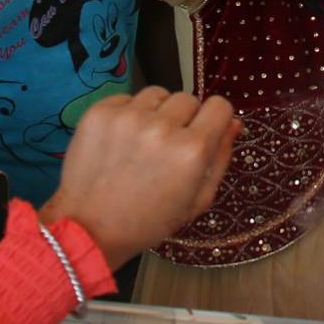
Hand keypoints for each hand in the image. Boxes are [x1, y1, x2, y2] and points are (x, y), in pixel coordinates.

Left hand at [40, 88, 239, 268]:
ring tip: (142, 142)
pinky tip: (121, 141)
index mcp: (192, 150)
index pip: (219, 106)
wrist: (89, 229)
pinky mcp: (100, 113)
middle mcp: (162, 127)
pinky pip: (127, 98)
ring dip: (156, 112)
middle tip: (167, 147)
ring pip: (158, 94)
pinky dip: (128, 114)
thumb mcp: (198, 200)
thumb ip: (221, 158)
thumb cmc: (149, 221)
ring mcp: (128, 117)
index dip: (214, 119)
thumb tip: (234, 123)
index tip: (203, 131)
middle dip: (184, 119)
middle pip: (189, 98)